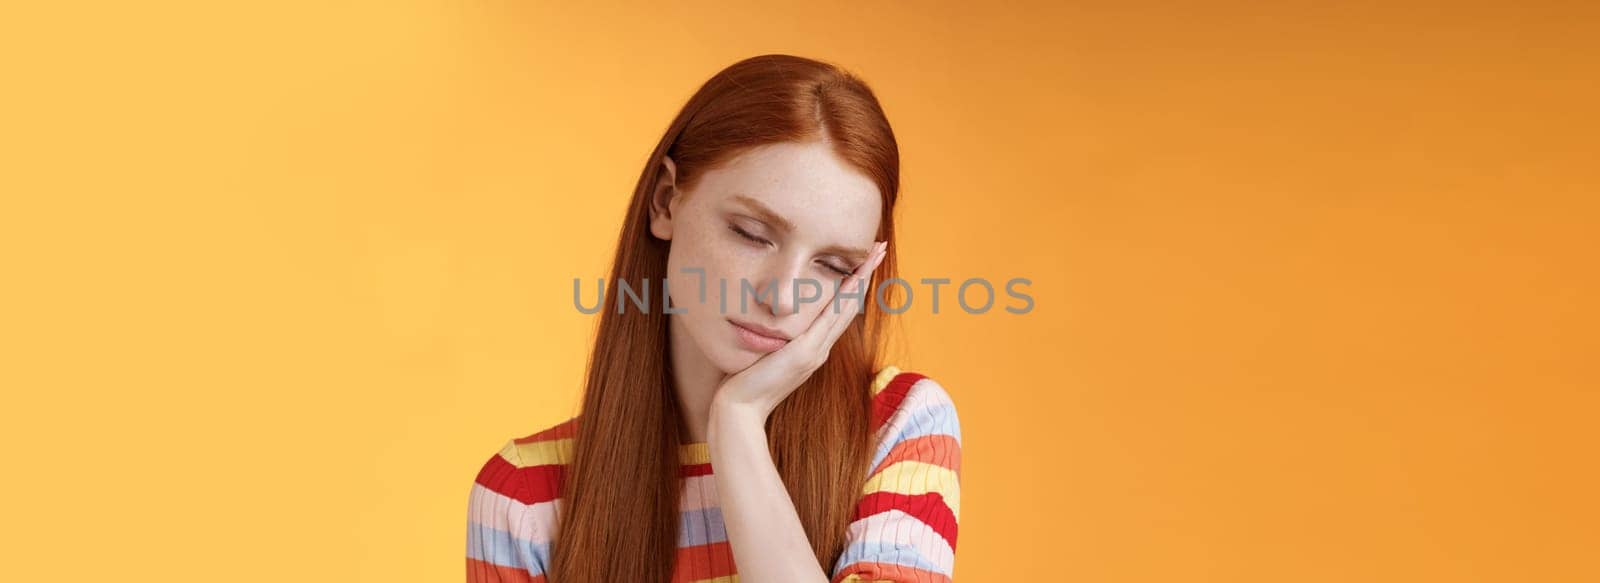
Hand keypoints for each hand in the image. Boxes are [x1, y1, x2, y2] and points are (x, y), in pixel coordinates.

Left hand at [712, 240, 888, 417]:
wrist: (740, 410)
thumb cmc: (744, 384)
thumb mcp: (761, 355)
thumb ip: (769, 339)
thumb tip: (763, 318)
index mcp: (812, 348)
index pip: (837, 311)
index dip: (852, 286)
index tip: (862, 262)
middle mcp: (820, 348)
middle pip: (849, 304)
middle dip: (864, 274)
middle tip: (879, 248)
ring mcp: (816, 350)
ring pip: (846, 307)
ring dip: (862, 278)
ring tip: (875, 254)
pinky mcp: (806, 352)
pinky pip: (831, 317)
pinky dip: (847, 296)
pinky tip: (855, 277)